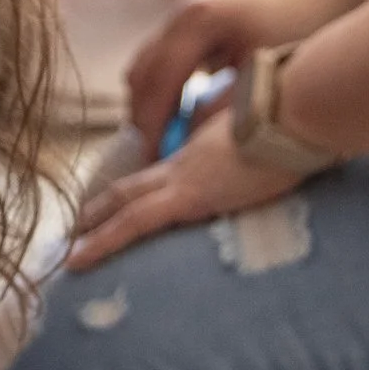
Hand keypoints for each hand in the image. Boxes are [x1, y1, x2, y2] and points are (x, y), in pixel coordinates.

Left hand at [66, 107, 305, 270]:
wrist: (300, 110)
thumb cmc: (300, 122)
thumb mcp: (274, 138)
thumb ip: (257, 150)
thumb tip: (265, 159)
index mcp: (205, 148)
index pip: (161, 171)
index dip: (136, 188)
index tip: (117, 204)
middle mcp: (185, 160)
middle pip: (131, 187)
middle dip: (101, 209)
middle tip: (75, 228)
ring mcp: (183, 176)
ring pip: (122, 204)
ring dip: (92, 228)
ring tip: (68, 253)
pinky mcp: (188, 195)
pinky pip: (133, 222)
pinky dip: (102, 241)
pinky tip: (78, 260)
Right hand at [123, 0, 338, 150]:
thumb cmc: (304, 31)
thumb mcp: (262, 77)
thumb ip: (223, 110)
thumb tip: (186, 147)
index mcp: (197, 22)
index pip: (158, 84)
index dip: (152, 127)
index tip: (153, 163)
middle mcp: (182, 13)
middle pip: (141, 74)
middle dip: (143, 118)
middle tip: (154, 158)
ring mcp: (183, 13)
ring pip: (145, 67)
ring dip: (150, 104)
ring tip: (165, 140)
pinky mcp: (190, 21)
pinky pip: (161, 60)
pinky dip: (164, 90)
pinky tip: (181, 116)